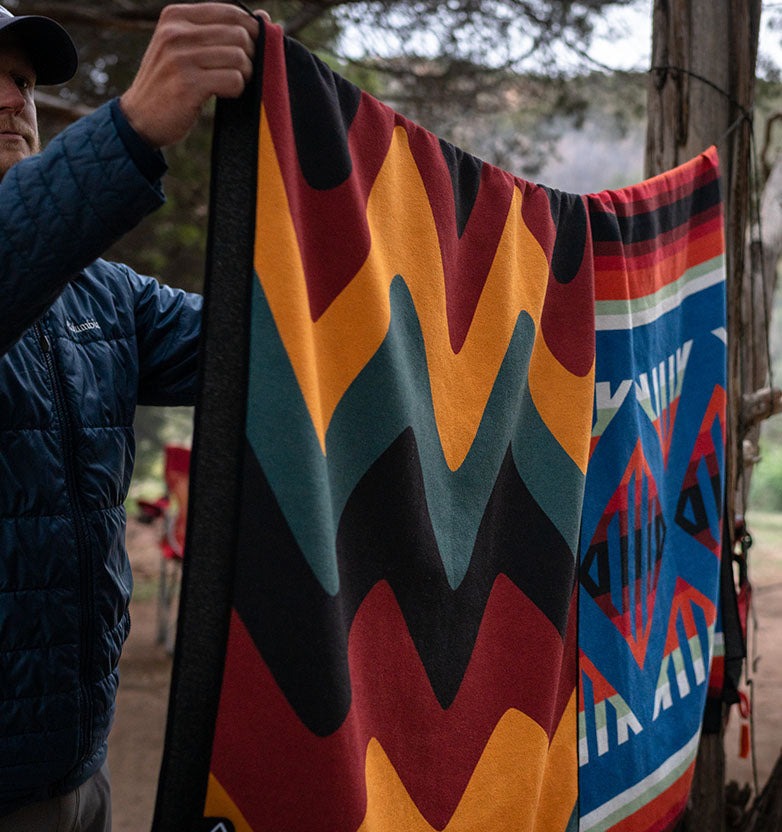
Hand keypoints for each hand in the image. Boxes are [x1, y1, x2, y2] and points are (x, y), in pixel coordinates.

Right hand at [119, 3, 264, 148]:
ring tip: (228, 84)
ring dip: (243, 75)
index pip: (231, 11)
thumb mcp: (183, 47)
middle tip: (238, 72)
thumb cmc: (170, 82)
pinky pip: (234, 80)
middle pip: (239, 35)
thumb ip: (217, 31)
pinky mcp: (188, 84)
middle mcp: (176, 33)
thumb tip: (265, 18)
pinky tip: (223, 94)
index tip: (248, 50)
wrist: (139, 118)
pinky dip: (236, 90)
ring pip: (239, 57)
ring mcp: (180, 58)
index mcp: (175, 16)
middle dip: (248, 56)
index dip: (250, 32)